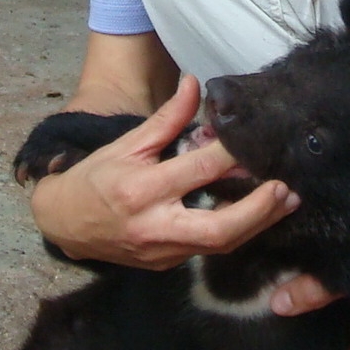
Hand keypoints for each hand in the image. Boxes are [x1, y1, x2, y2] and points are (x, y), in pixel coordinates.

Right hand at [30, 74, 299, 269]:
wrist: (63, 223)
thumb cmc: (96, 177)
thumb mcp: (126, 143)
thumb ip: (166, 118)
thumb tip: (195, 83)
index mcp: (141, 190)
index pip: (198, 171)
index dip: (231, 156)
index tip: (255, 142)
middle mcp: (154, 227)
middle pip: (219, 230)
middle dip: (258, 211)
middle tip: (286, 189)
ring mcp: (162, 252)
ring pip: (220, 246)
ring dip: (257, 224)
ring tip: (285, 202)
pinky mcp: (167, 265)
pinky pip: (209, 250)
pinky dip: (235, 232)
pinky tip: (257, 215)